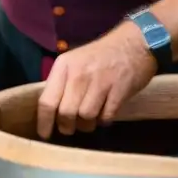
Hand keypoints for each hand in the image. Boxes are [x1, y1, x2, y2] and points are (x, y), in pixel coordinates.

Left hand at [36, 21, 157, 139]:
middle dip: (67, 126)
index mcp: (63, 66)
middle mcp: (78, 74)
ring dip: (87, 124)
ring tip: (90, 119)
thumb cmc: (100, 55)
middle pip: (65, 113)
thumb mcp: (74, 62)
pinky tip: (105, 113)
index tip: (44, 135)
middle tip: (71, 127)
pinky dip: (104, 120)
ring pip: (86, 117)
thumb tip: (51, 110)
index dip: (44, 122)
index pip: (47, 100)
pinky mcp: (119, 90)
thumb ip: (62, 83)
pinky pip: (106, 117)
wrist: (134, 43)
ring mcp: (100, 82)